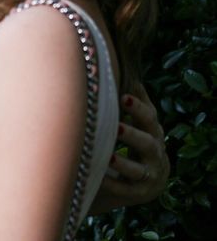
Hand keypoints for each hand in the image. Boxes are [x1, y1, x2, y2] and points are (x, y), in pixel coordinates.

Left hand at [90, 82, 169, 212]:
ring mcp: (149, 174)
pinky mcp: (139, 192)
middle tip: (117, 127)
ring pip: (138, 170)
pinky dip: (112, 183)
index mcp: (153, 131)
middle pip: (148, 143)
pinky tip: (98, 176)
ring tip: (108, 156)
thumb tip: (117, 62)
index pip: (150, 118)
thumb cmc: (133, 139)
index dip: (139, 108)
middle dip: (133, 135)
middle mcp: (155, 152)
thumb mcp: (135, 119)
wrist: (143, 179)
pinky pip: (125, 189)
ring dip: (123, 163)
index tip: (123, 97)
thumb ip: (131, 98)